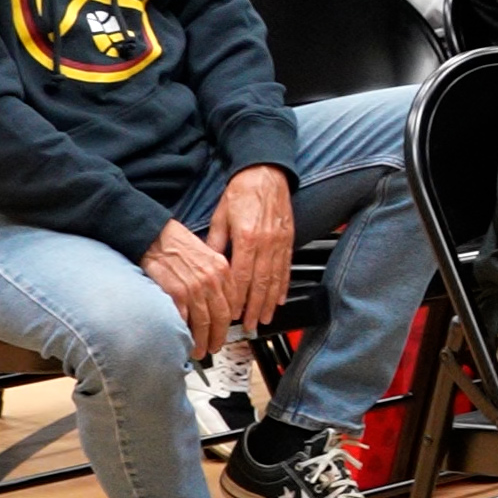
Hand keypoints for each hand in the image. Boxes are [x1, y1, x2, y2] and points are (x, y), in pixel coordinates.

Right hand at [141, 218, 236, 358]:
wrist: (155, 236)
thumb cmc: (177, 244)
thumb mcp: (208, 255)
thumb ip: (217, 276)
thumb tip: (220, 298)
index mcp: (222, 270)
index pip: (233, 304)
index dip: (230, 323)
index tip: (226, 331)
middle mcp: (211, 280)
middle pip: (221, 318)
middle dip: (219, 337)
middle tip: (215, 347)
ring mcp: (194, 288)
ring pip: (204, 323)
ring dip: (202, 341)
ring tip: (199, 349)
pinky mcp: (176, 293)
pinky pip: (184, 319)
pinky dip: (185, 332)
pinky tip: (183, 338)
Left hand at [205, 165, 294, 330]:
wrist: (265, 172)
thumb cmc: (241, 191)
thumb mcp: (220, 216)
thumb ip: (216, 243)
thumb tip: (209, 265)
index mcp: (247, 238)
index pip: (241, 276)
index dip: (237, 298)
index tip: (232, 313)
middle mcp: (266, 243)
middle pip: (260, 283)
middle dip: (255, 307)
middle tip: (249, 325)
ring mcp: (280, 242)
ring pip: (276, 279)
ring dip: (270, 301)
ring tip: (265, 318)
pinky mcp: (288, 239)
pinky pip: (286, 267)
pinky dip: (284, 285)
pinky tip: (281, 298)